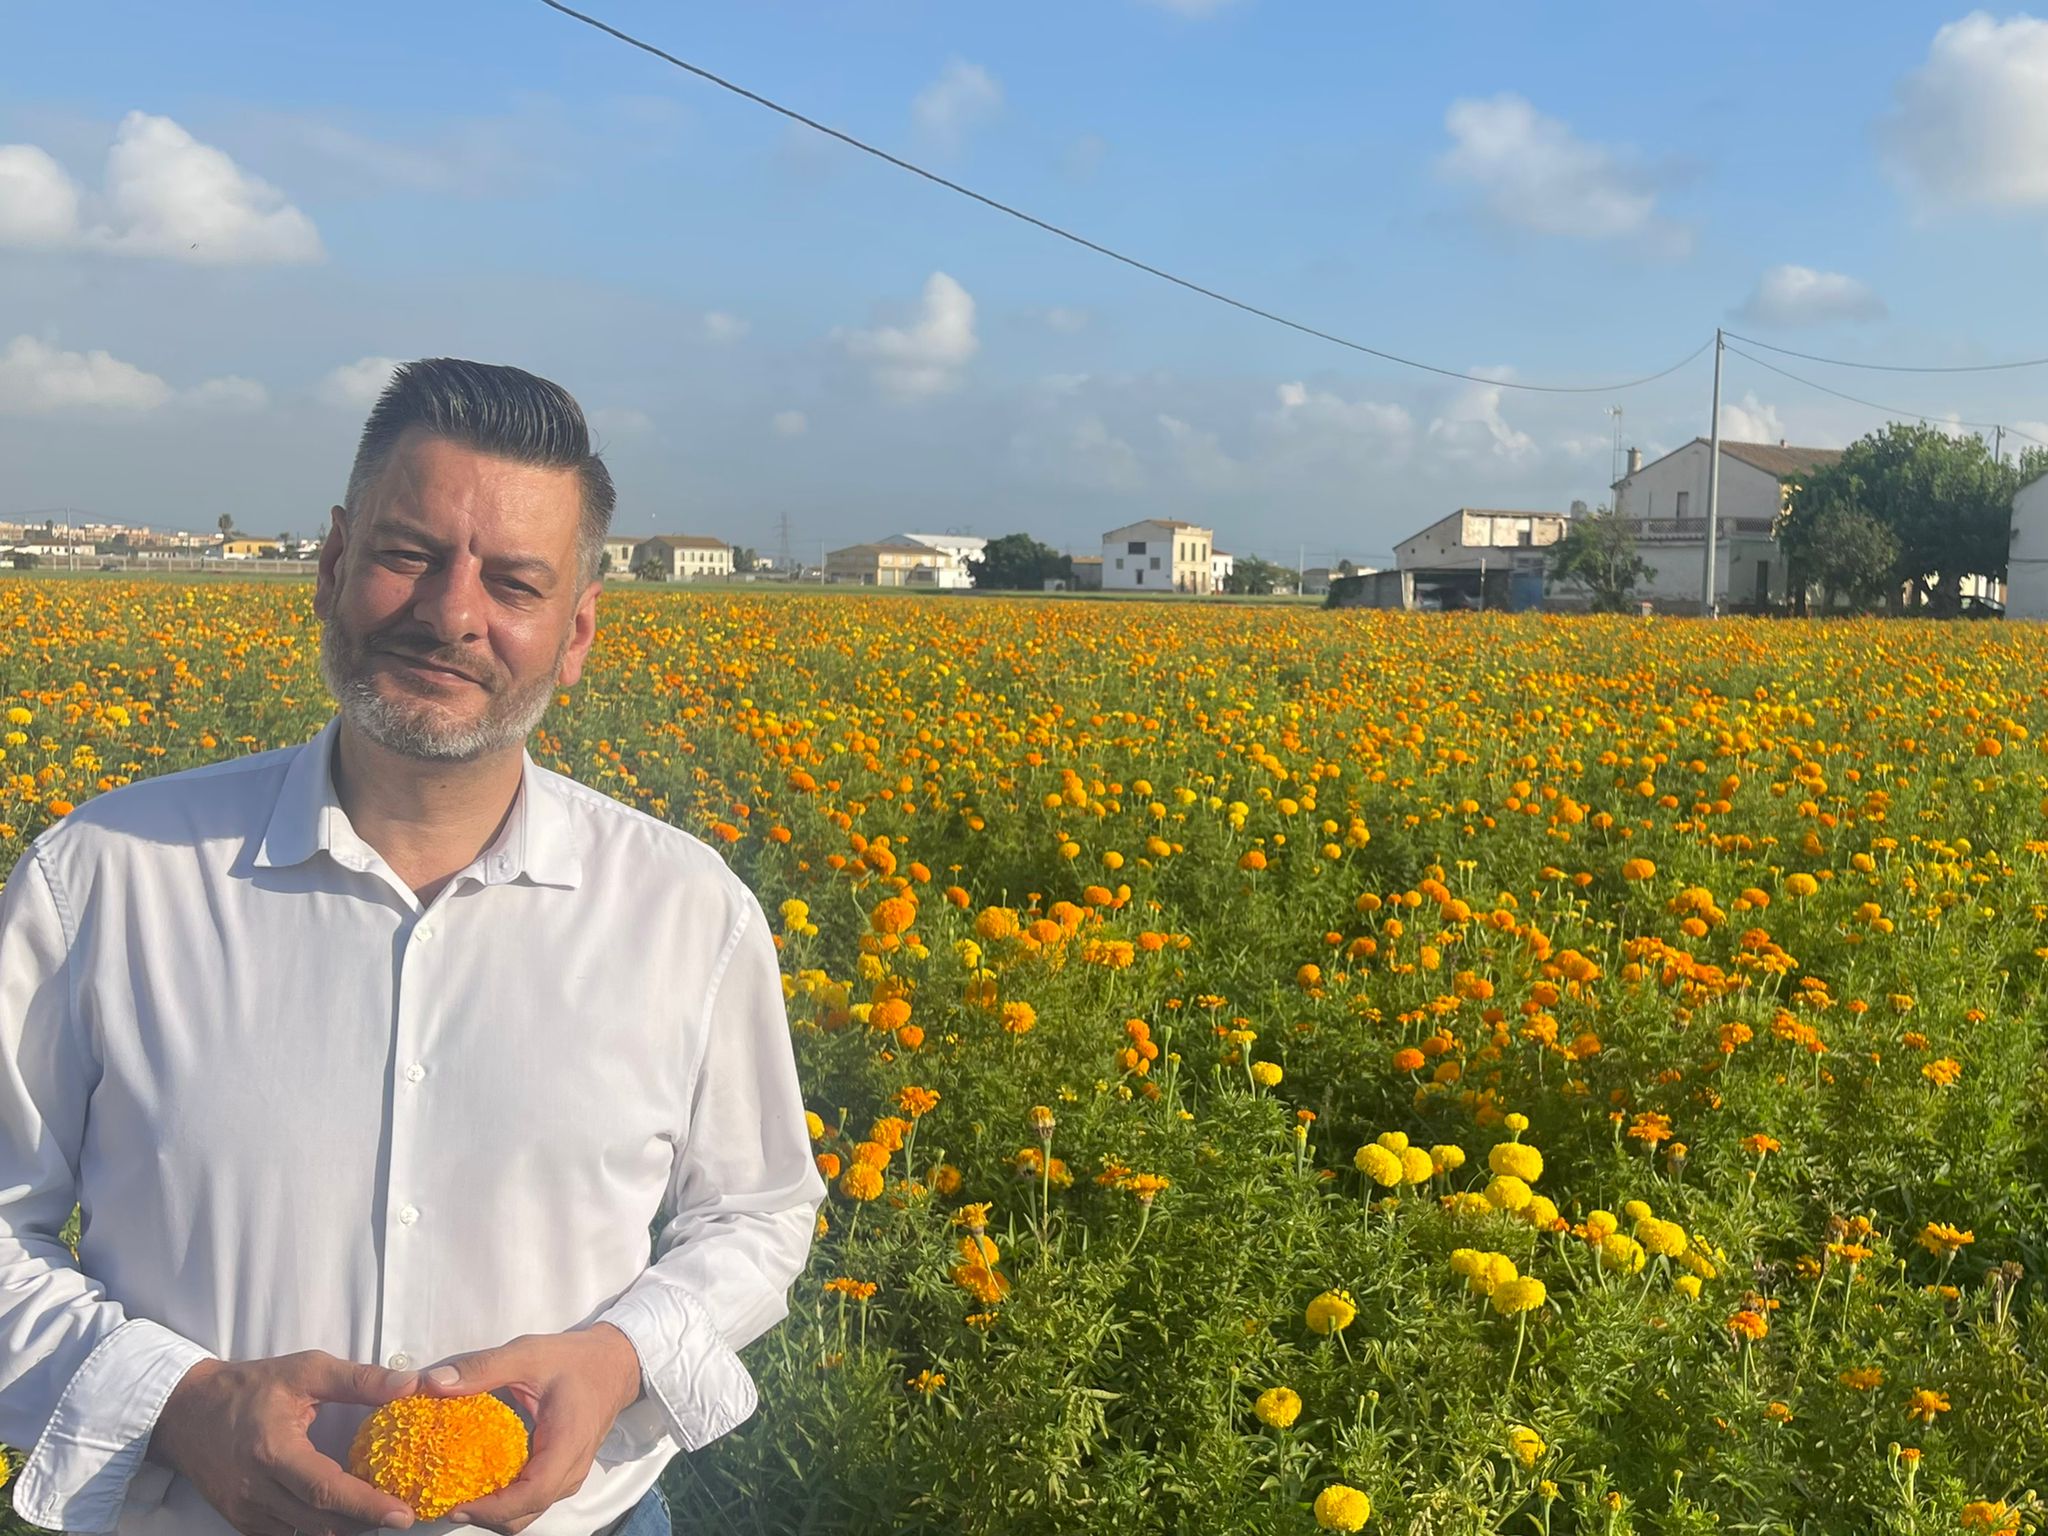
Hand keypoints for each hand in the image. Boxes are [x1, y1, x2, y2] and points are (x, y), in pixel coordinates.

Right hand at [148, 1350, 421, 1535]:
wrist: (185, 1411)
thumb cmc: (248, 1387)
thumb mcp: (306, 1369)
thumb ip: (359, 1379)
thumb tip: (411, 1384)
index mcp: (272, 1451)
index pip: (325, 1490)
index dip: (366, 1506)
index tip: (402, 1515)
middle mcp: (256, 1489)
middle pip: (318, 1523)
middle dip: (363, 1525)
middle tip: (402, 1517)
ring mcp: (244, 1511)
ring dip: (343, 1531)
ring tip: (377, 1518)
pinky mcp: (239, 1520)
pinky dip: (316, 1532)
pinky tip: (342, 1520)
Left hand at [415, 1324, 643, 1534]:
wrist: (617, 1363)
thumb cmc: (574, 1359)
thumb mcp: (528, 1354)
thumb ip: (483, 1368)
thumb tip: (432, 1383)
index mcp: (567, 1445)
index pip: (531, 1495)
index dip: (492, 1509)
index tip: (455, 1504)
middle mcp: (572, 1470)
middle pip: (525, 1515)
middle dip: (485, 1516)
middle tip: (446, 1500)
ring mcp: (570, 1476)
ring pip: (529, 1513)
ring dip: (494, 1512)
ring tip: (460, 1493)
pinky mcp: (564, 1473)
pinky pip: (533, 1500)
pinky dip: (506, 1501)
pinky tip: (483, 1481)